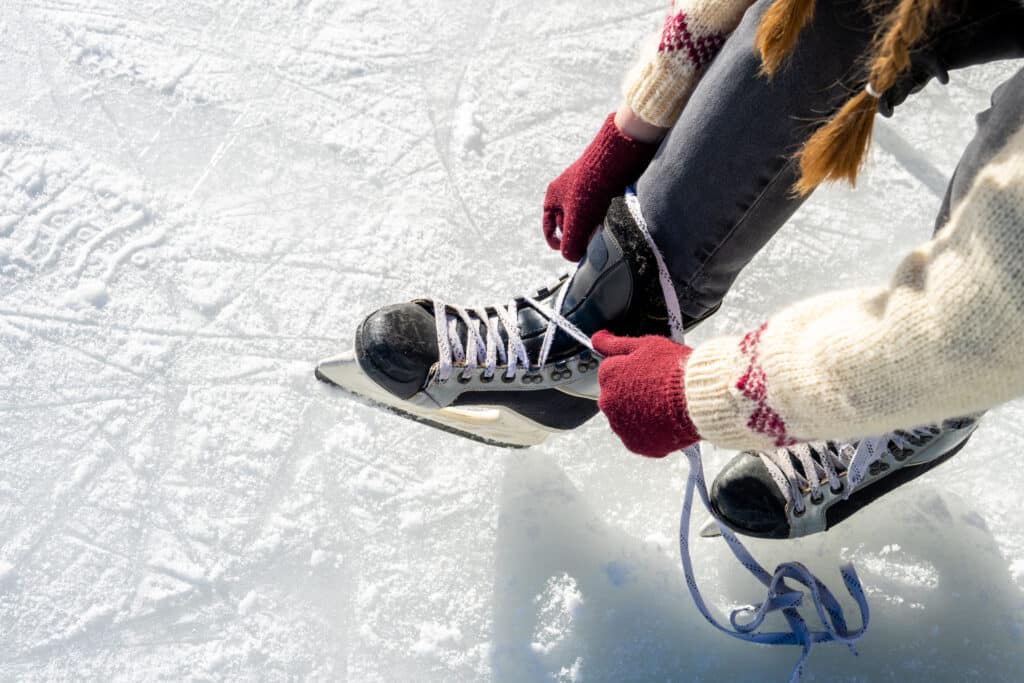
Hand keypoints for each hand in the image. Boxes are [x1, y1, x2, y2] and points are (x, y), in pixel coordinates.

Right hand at [543, 113, 658, 261]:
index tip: (571, 252)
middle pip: (570, 226)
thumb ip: (570, 242)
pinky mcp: (604, 189)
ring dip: (593, 229)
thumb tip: (571, 258)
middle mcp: (568, 193)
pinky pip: (601, 212)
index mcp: (554, 197)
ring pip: (587, 220)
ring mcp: (586, 191)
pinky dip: (604, 220)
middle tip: (591, 242)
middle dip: (579, 236)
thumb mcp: (577, 219)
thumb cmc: (592, 186)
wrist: (619, 155)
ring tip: (603, 230)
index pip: (550, 229)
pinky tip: (612, 221)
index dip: (558, 244)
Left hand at [592, 331, 700, 457]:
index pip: (612, 372)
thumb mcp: (645, 345)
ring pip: (627, 418)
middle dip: (633, 393)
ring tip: (664, 405)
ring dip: (640, 413)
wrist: (697, 398)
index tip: (649, 371)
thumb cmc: (674, 369)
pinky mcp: (635, 444)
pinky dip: (649, 432)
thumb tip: (596, 338)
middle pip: (617, 396)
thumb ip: (615, 344)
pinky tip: (665, 421)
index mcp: (607, 376)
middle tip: (658, 389)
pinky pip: (638, 437)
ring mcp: (620, 426)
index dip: (633, 370)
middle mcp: (607, 403)